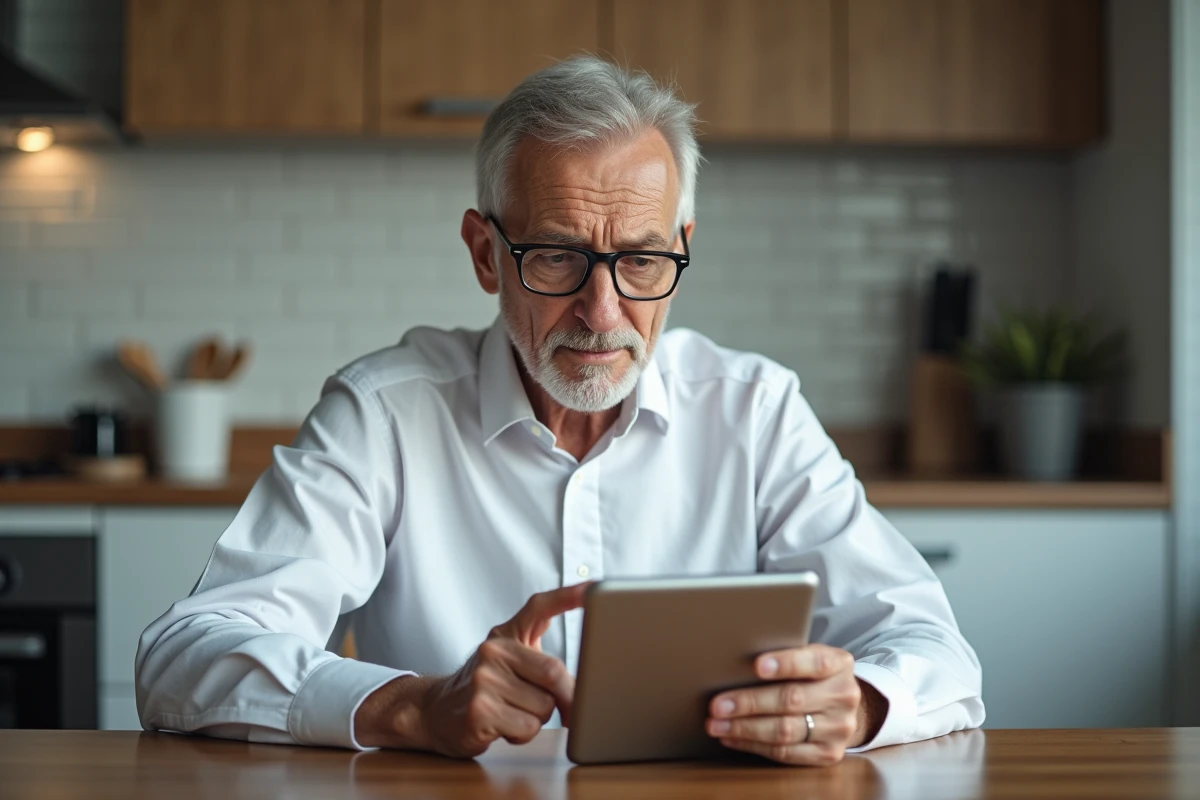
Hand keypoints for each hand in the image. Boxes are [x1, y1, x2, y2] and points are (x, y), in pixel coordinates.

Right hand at [354, 583, 586, 756]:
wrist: (432, 711)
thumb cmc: (480, 687)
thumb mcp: (505, 660)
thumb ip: (539, 658)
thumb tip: (583, 681)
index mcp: (504, 635)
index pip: (539, 607)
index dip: (567, 596)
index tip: (592, 587)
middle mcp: (493, 651)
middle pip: (554, 672)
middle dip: (567, 698)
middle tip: (566, 711)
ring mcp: (484, 680)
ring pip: (544, 706)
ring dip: (537, 719)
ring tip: (513, 714)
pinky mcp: (480, 711)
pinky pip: (527, 728)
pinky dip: (523, 734)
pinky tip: (502, 728)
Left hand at [705, 644, 887, 765]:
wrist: (842, 707)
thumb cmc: (811, 675)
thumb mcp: (807, 656)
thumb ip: (784, 657)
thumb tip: (734, 661)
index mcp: (839, 664)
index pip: (814, 662)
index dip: (785, 664)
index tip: (756, 666)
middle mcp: (843, 696)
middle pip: (791, 699)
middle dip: (749, 702)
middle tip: (717, 704)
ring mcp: (839, 728)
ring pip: (785, 730)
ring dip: (744, 728)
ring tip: (716, 724)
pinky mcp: (828, 754)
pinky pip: (785, 753)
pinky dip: (753, 745)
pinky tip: (732, 738)